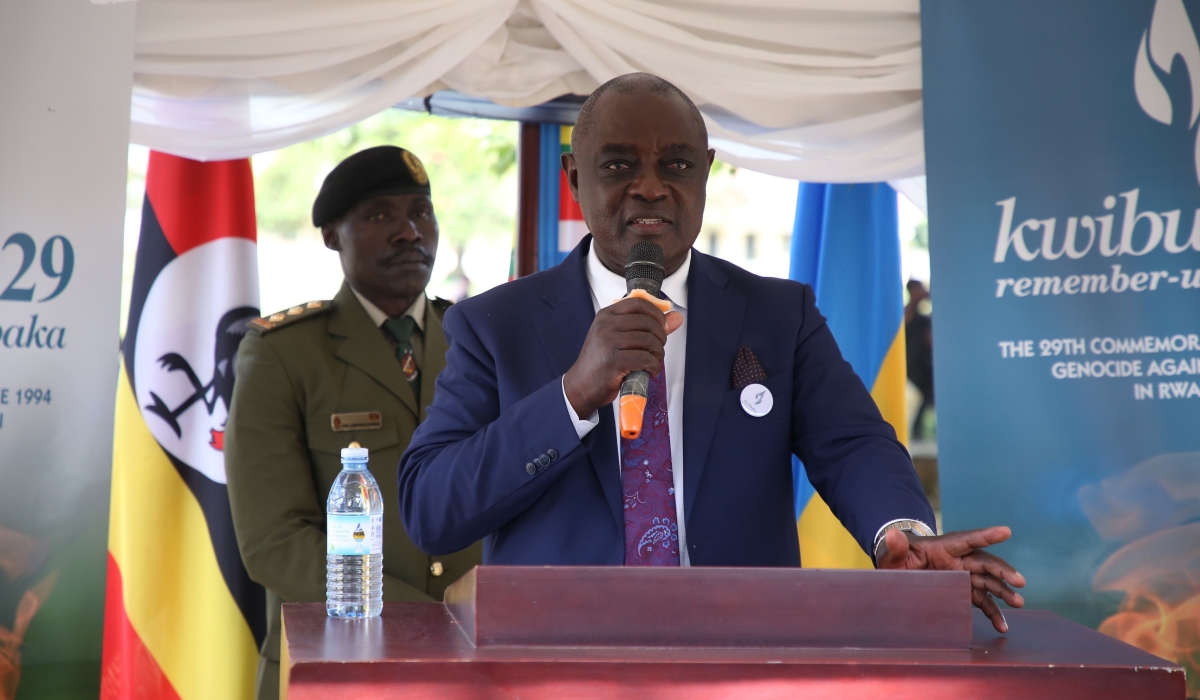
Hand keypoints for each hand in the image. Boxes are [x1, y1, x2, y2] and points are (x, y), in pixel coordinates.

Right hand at [563, 297, 682, 417]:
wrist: (581, 386)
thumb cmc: (601, 361)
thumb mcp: (619, 338)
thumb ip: (648, 326)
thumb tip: (677, 317)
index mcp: (606, 315)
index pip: (638, 303)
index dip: (656, 313)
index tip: (662, 326)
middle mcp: (606, 325)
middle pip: (647, 322)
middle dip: (660, 336)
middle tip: (658, 349)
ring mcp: (608, 343)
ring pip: (648, 340)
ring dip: (658, 353)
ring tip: (654, 361)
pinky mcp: (614, 361)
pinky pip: (645, 359)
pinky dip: (653, 366)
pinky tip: (650, 371)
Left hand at [876, 526, 1025, 632]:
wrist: (899, 572)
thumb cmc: (897, 559)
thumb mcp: (892, 554)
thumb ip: (894, 547)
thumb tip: (891, 535)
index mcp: (944, 547)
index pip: (967, 540)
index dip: (986, 536)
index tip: (1006, 531)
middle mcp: (959, 560)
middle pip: (985, 563)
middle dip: (1003, 571)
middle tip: (1020, 581)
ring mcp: (963, 577)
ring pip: (989, 582)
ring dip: (1004, 592)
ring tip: (1018, 603)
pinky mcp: (964, 592)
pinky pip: (982, 601)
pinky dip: (993, 613)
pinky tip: (1002, 625)